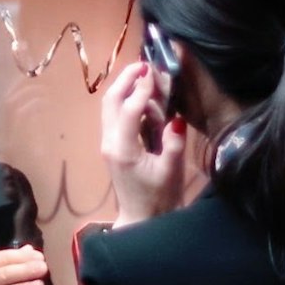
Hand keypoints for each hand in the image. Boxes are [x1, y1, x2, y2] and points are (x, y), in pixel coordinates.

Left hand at [101, 60, 205, 224]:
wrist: (142, 219)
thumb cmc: (159, 197)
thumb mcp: (171, 171)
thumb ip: (174, 143)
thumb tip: (177, 118)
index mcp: (123, 149)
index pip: (129, 109)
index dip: (142, 88)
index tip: (155, 72)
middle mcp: (110, 142)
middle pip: (111, 100)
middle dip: (126, 79)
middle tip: (145, 65)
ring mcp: (108, 143)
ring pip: (110, 106)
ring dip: (125, 88)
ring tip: (148, 80)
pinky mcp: (112, 145)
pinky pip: (115, 115)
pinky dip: (127, 101)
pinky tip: (146, 99)